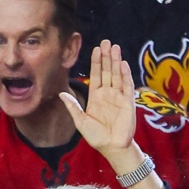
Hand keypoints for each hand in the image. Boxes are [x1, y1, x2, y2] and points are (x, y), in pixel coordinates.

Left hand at [60, 40, 135, 162]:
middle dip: (107, 56)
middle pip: (107, 71)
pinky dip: (125, 74)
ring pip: (118, 74)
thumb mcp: (80, 121)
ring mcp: (119, 96)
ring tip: (115, 47)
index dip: (96, 62)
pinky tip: (123, 64)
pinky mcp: (128, 102)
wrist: (111, 147)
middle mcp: (108, 93)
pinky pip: (127, 85)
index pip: (96, 75)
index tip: (96, 49)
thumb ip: (72, 106)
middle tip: (106, 41)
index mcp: (96, 96)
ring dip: (116, 61)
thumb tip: (61, 93)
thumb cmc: (96, 136)